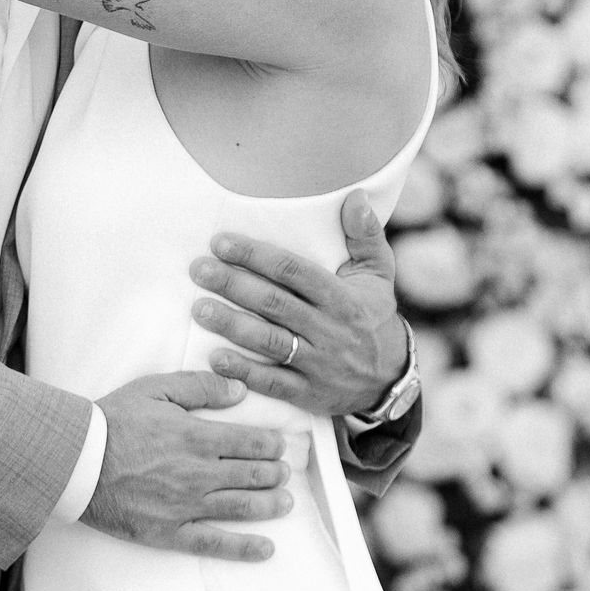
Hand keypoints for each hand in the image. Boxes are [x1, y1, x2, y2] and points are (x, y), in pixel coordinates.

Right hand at [86, 371, 288, 562]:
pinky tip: (266, 549)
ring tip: (286, 502)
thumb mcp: (155, 388)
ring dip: (270, 504)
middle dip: (275, 473)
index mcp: (197, 437)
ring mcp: (186, 506)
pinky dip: (244, 548)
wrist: (76, 461)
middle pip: (252, 475)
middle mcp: (199, 474)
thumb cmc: (112, 421)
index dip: (271, 444)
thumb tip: (239, 390)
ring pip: (242, 507)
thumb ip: (200, 387)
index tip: (279, 445)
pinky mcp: (170, 532)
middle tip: (285, 471)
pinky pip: (214, 543)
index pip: (250, 442)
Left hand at [187, 191, 405, 417]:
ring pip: (271, 342)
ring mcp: (320, 364)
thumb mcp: (378, 273)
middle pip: (276, 304)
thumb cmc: (373, 315)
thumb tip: (356, 196)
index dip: (256, 256)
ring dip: (232, 325)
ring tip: (199, 309)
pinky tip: (216, 359)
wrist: (391, 379)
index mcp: (342, 297)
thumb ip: (365, 234)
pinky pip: (275, 384)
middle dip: (234, 285)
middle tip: (199, 270)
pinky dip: (246, 372)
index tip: (221, 242)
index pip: (293, 272)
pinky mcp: (309, 394)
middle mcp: (330, 329)